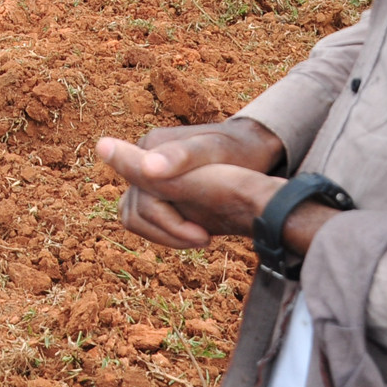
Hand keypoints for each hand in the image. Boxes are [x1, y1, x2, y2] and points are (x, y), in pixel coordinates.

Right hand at [96, 117, 284, 249]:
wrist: (251, 150)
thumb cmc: (238, 148)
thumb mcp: (215, 150)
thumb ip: (181, 155)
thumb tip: (146, 169)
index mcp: (149, 147)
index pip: (141, 197)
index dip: (168, 221)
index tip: (204, 236)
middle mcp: (142, 161)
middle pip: (135, 210)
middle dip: (168, 230)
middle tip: (206, 239)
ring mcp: (148, 177)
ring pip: (136, 217)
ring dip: (164, 234)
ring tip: (201, 237)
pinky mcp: (157, 191)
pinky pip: (146, 219)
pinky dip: (164, 231)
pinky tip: (193, 233)